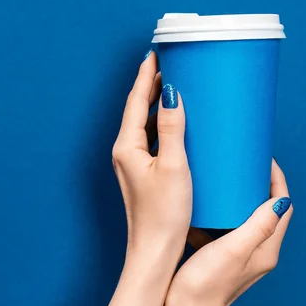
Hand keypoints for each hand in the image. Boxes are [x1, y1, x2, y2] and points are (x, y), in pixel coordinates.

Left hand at [97, 50, 191, 305]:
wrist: (155, 252)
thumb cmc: (163, 215)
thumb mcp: (173, 166)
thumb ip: (171, 128)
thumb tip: (170, 93)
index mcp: (126, 146)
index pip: (135, 100)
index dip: (146, 75)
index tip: (156, 53)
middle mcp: (125, 152)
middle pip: (137, 109)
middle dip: (152, 85)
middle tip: (171, 63)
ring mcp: (133, 163)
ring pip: (145, 124)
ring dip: (158, 105)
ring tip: (178, 87)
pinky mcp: (144, 174)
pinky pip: (152, 139)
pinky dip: (164, 125)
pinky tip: (181, 125)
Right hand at [161, 160, 292, 305]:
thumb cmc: (206, 284)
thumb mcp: (234, 249)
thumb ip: (258, 225)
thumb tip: (281, 200)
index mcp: (265, 248)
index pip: (282, 206)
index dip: (276, 180)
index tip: (263, 159)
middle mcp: (256, 251)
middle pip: (265, 210)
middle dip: (256, 185)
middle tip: (241, 164)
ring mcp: (237, 255)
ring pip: (242, 218)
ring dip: (235, 199)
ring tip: (221, 180)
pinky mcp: (219, 258)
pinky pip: (222, 229)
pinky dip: (216, 215)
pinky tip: (200, 207)